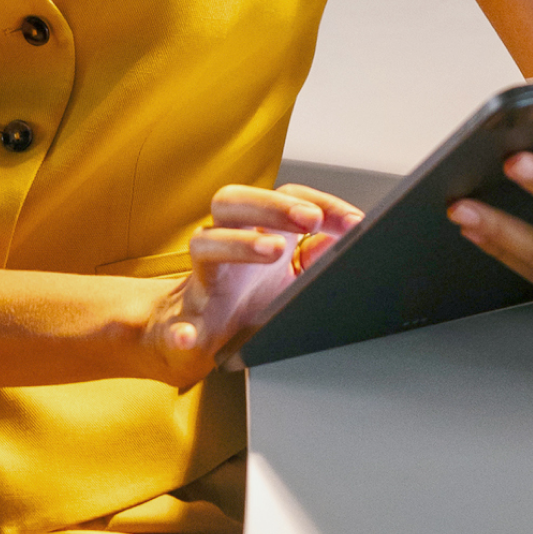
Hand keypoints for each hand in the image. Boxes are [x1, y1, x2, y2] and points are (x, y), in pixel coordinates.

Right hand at [148, 184, 362, 385]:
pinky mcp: (185, 320)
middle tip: (310, 219)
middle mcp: (224, 243)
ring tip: (272, 250)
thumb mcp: (291, 274)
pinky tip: (188, 337)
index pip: (283, 196)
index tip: (355, 222)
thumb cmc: (247, 297)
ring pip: (206, 244)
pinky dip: (181, 329)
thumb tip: (350, 235)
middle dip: (272, 205)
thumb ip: (318, 254)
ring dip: (239, 245)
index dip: (319, 202)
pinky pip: (177, 322)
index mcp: (254, 229)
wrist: (196, 334)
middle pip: (234, 202)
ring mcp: (203, 279)